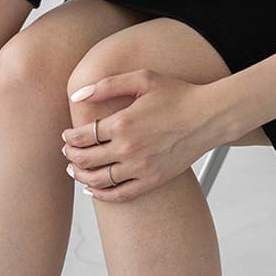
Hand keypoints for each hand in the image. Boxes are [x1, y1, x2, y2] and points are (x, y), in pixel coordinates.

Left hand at [61, 69, 245, 201]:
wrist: (208, 117)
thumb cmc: (177, 95)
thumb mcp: (142, 79)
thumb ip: (107, 85)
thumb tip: (76, 95)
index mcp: (122, 123)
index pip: (83, 136)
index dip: (70, 137)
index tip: (67, 135)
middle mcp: (128, 148)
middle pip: (86, 160)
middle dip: (71, 156)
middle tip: (67, 152)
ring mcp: (140, 168)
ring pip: (98, 181)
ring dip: (81, 177)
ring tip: (75, 171)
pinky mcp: (152, 181)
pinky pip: (120, 195)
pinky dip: (102, 195)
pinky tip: (93, 190)